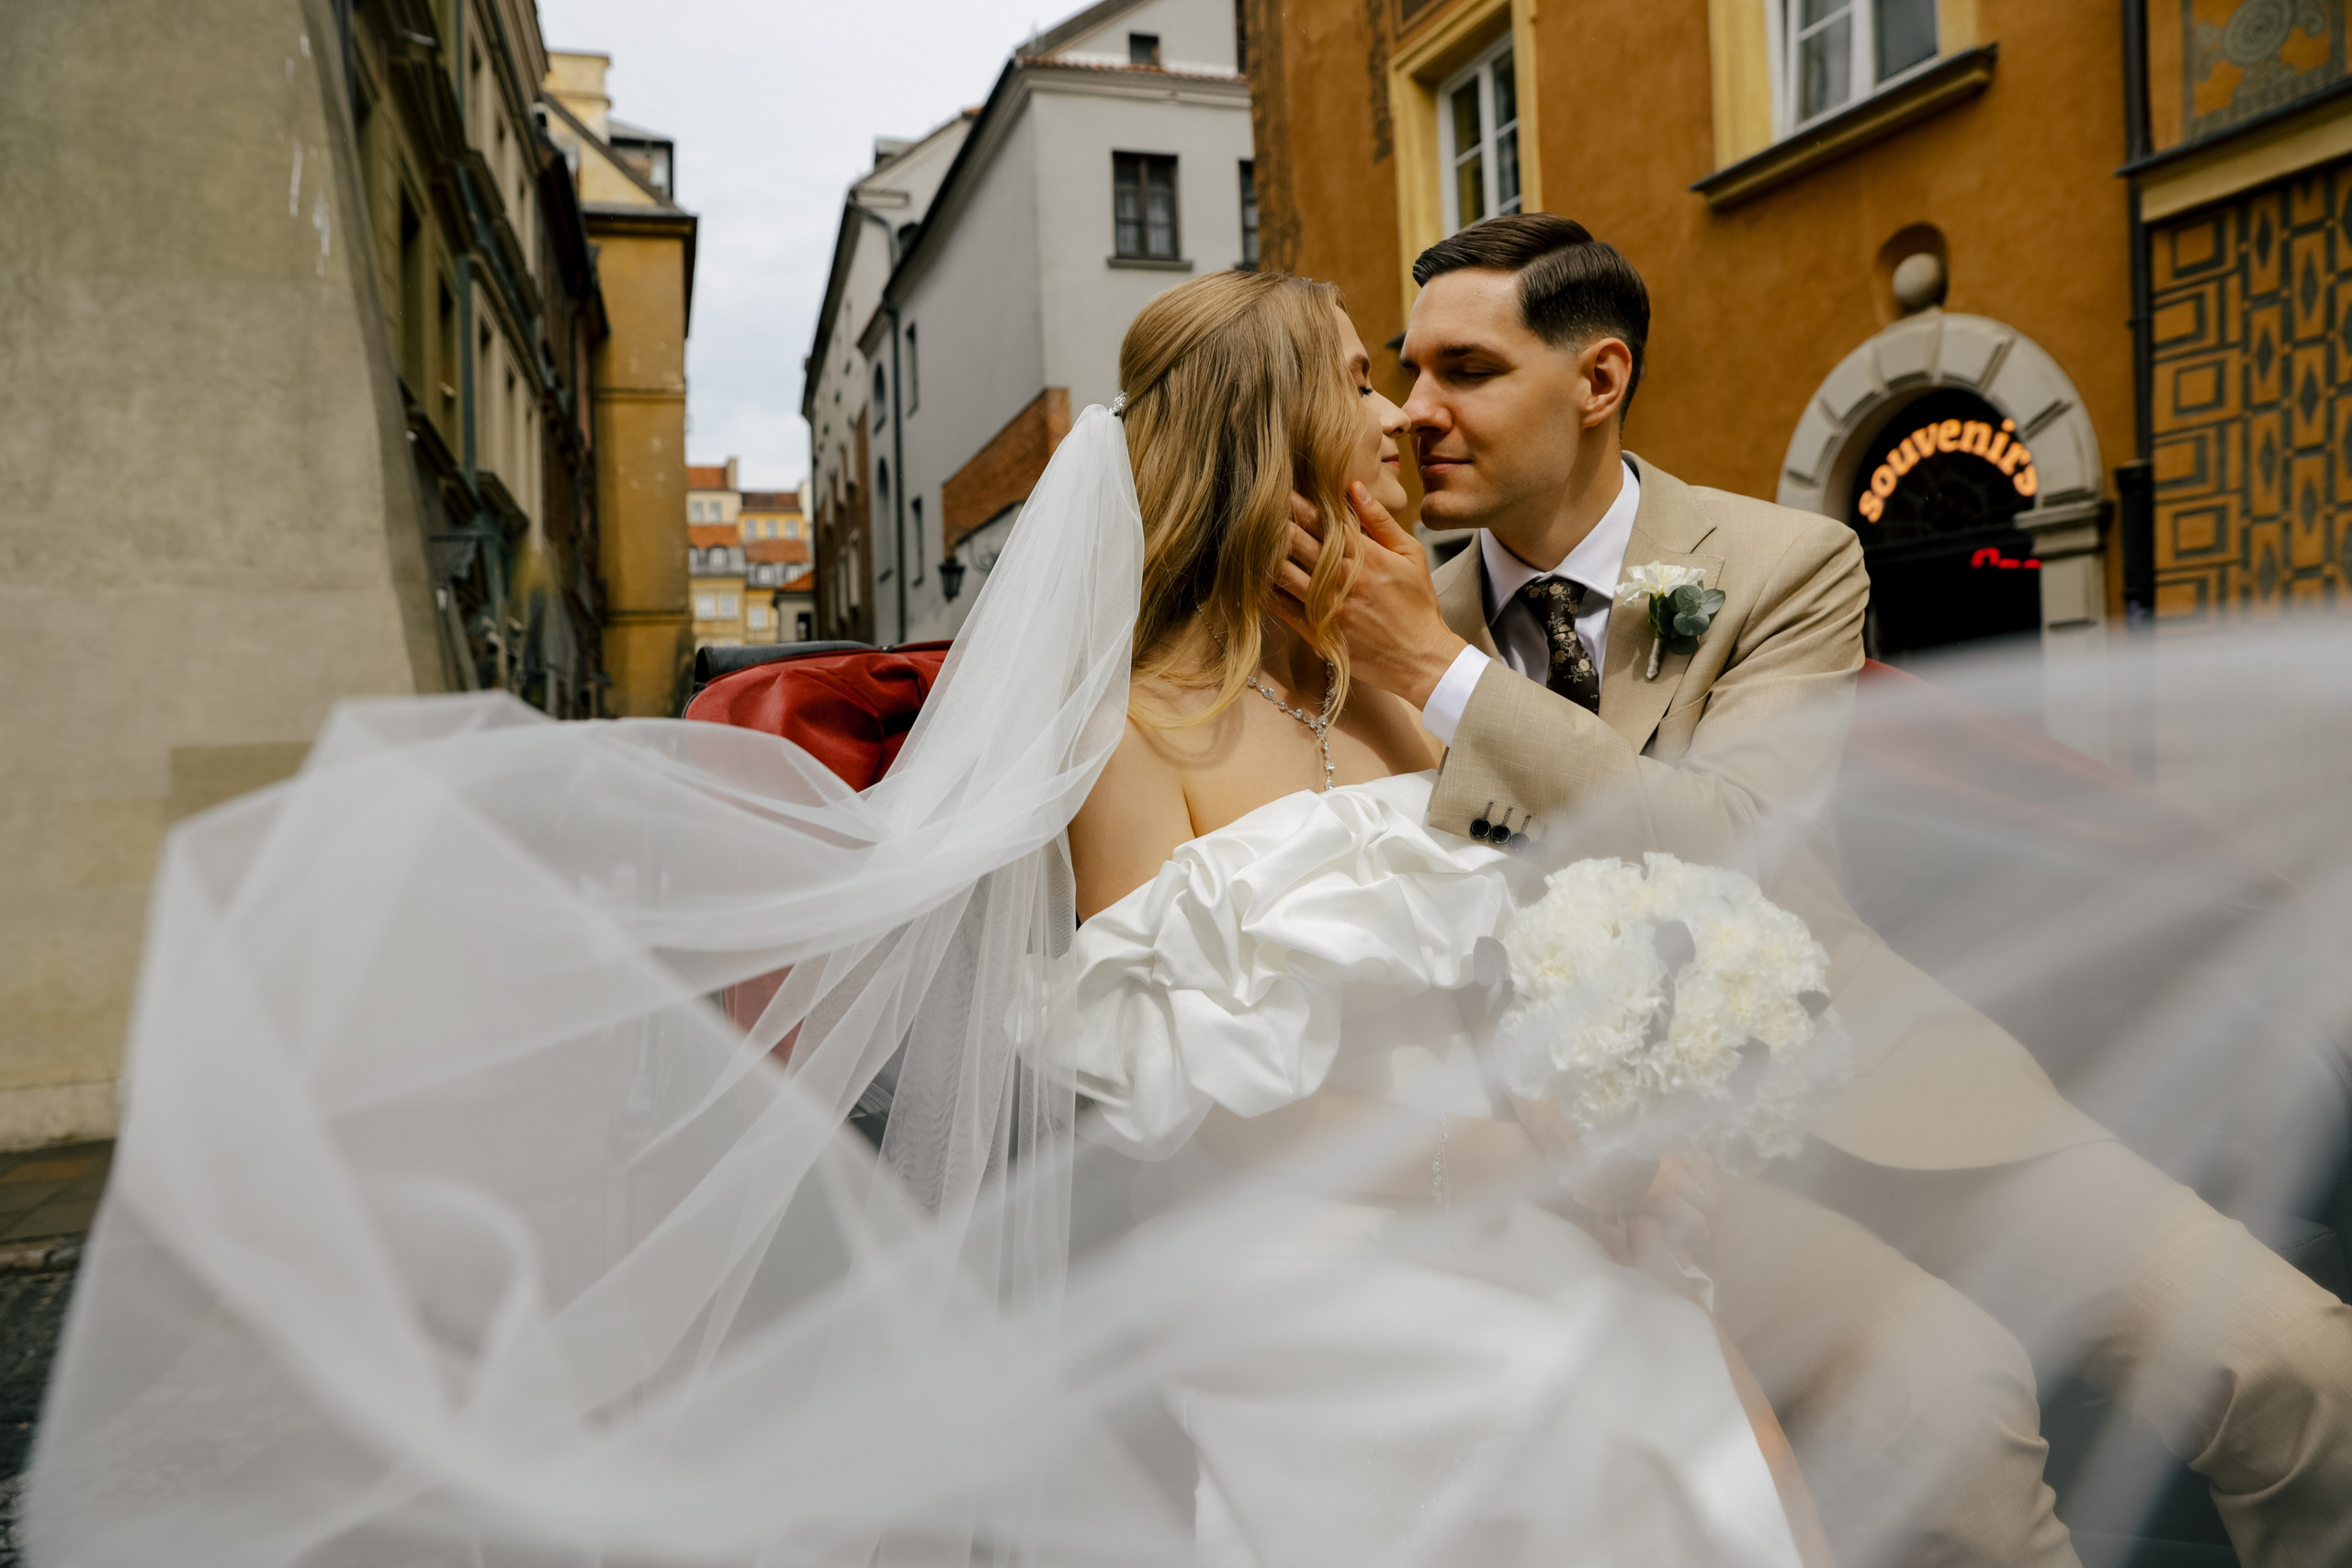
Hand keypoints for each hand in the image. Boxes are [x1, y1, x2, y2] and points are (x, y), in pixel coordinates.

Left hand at [1273, 482, 1469, 708]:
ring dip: (1265, 556)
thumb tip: (1355, 487)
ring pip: (1286, 574)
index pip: (1323, 522)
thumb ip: (1381, 521)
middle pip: (1298, 543)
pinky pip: (1284, 609)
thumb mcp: (1411, 555)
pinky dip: (1267, 594)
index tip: (1279, 491)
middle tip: (1251, 508)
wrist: (1419, 658)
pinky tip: (1251, 580)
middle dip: (1275, 524)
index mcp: (1366, 555)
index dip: (1298, 504)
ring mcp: (1328, 606)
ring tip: (1245, 539)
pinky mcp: (1319, 632)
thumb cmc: (1418, 604)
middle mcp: (1342, 578)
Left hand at [1597, 1154, 1720, 1303]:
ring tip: (1705, 1213)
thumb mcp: (1627, 1221)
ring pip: (1712, 1183)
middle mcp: (1673, 1175)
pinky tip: (1702, 1189)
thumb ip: (1659, 1240)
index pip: (1697, 1222)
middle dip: (1711, 1222)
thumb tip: (1685, 1261)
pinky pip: (1705, 1163)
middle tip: (1704, 1232)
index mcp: (1658, 1195)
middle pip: (1710, 1203)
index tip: (1698, 1247)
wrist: (1592, 1163)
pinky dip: (1709, 1177)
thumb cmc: (1605, 1195)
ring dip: (1712, 1200)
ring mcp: (1676, 1159)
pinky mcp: (1676, 1150)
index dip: (1701, 1239)